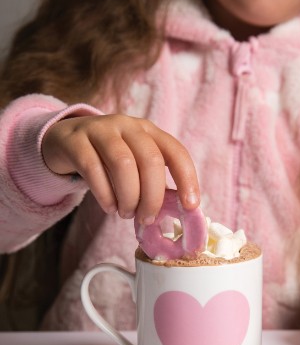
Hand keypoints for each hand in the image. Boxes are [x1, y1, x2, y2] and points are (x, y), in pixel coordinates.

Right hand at [42, 114, 199, 221]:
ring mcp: (100, 130)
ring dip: (128, 197)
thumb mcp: (133, 165)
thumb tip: (174, 212)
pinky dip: (105, 194)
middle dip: (152, 196)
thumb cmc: (106, 160)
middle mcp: (127, 126)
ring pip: (123, 164)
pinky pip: (93, 168)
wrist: (63, 141)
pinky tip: (109, 207)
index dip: (187, 179)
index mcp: (148, 131)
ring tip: (125, 213)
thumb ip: (151, 181)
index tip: (190, 207)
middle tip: (146, 219)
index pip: (176, 152)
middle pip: (150, 160)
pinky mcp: (75, 141)